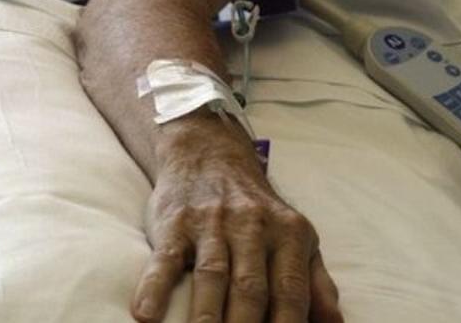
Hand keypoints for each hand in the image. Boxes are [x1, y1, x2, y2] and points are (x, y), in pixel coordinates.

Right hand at [130, 115, 342, 322]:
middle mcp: (251, 226)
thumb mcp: (293, 235)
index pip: (291, 292)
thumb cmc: (254, 208)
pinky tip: (146, 314)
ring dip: (207, 316)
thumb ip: (315, 281)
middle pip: (251, 288)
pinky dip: (154, 286)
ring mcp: (210, 223)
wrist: (209, 154)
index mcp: (287, 235)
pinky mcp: (175, 222)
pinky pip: (165, 257)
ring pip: (212, 275)